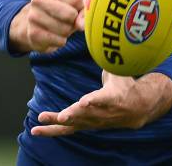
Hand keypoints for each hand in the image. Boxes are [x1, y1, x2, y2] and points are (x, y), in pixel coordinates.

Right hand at [9, 0, 83, 53]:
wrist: (37, 24)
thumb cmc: (61, 10)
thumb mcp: (75, 4)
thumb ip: (84, 11)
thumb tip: (82, 25)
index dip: (80, 7)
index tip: (73, 7)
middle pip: (69, 14)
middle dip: (73, 20)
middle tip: (68, 19)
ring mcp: (33, 17)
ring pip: (64, 29)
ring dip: (67, 32)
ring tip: (60, 27)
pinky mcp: (32, 34)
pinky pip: (59, 41)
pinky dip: (61, 41)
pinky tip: (54, 35)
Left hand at [31, 71, 171, 136]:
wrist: (135, 109)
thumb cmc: (125, 84)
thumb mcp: (122, 69)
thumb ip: (112, 58)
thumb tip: (105, 39)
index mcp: (112, 97)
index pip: (102, 99)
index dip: (94, 101)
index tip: (85, 102)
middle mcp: (101, 113)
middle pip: (85, 115)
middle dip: (73, 115)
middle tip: (61, 116)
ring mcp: (92, 122)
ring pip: (73, 124)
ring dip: (56, 122)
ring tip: (41, 118)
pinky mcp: (84, 125)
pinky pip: (66, 130)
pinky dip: (51, 131)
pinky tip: (36, 130)